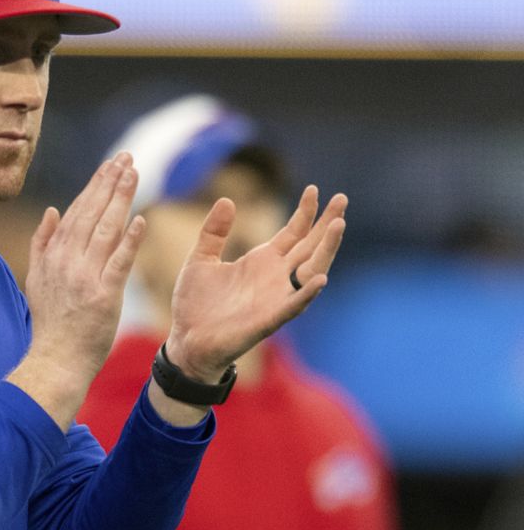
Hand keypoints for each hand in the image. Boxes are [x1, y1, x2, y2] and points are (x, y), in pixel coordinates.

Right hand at [10, 152, 145, 427]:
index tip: (110, 164)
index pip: (77, 211)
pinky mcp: (104, 296)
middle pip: (92, 213)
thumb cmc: (50, 322)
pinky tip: (141, 220)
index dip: (95, 185)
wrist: (55, 359)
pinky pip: (118, 263)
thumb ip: (42, 243)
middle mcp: (67, 261)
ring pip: (106, 230)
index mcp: (53, 255)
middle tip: (127, 157)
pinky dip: (129, 241)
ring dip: (121, 199)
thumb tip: (52, 210)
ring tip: (135, 174)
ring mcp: (85, 278)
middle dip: (110, 182)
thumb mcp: (37, 279)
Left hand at [164, 186, 346, 381]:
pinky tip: (321, 278)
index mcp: (261, 261)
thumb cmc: (196, 304)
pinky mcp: (268, 320)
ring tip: (338, 226)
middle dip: (327, 224)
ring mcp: (275, 298)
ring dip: (326, 250)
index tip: (314, 189)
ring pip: (311, 271)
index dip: (305, 212)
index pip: (293, 233)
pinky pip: (293, 306)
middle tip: (342, 198)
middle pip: (310, 246)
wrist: (186, 340)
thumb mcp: (200, 259)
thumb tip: (227, 199)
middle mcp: (275, 278)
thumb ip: (214, 232)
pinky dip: (307, 293)